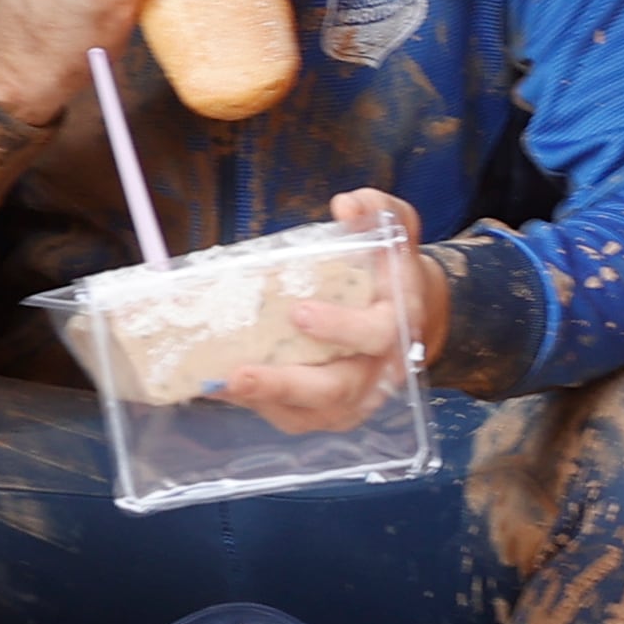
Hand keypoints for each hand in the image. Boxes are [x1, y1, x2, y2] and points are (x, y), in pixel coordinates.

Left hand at [215, 191, 454, 433]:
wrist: (404, 311)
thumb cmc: (388, 268)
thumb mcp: (395, 229)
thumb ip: (377, 210)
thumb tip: (346, 205)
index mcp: (396, 324)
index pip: (375, 334)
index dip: (340, 328)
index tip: (300, 312)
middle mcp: (379, 371)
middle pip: (336, 390)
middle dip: (284, 385)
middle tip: (240, 374)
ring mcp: (354, 397)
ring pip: (311, 413)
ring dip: (264, 402)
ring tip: (219, 384)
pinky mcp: (328, 410)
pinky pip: (292, 417)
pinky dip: (256, 405)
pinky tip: (220, 385)